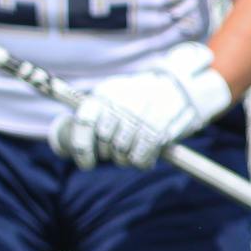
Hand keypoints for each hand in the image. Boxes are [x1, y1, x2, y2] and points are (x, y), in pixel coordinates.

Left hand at [48, 42, 232, 169]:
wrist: (179, 86)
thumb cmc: (137, 103)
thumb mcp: (113, 101)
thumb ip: (94, 121)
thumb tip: (71, 149)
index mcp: (106, 92)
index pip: (85, 121)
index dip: (82, 147)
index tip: (87, 164)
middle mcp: (124, 97)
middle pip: (105, 138)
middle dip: (107, 153)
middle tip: (114, 154)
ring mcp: (145, 108)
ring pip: (124, 148)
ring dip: (124, 159)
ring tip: (129, 156)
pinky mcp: (165, 120)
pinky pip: (145, 151)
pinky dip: (141, 161)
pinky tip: (143, 160)